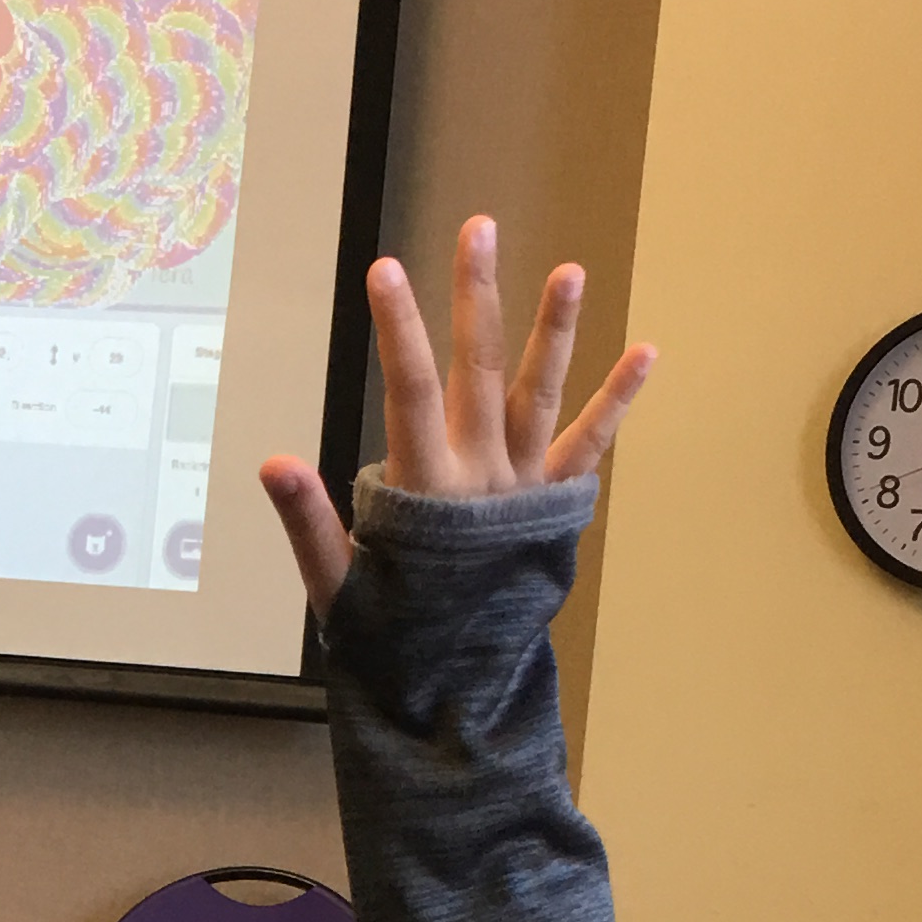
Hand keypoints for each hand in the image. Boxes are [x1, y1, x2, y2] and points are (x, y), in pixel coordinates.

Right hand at [259, 215, 657, 619]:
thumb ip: (308, 519)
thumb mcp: (336, 584)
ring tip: (571, 270)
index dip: (398, 328)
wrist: (457, 692)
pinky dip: (619, 401)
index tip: (385, 269)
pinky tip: (648, 352)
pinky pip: (589, 447)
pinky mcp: (553, 508)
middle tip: (478, 229)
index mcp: (425, 494)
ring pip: (540, 396)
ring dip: (556, 331)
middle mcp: (482, 482)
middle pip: (478, 371)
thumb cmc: (389, 636)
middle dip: (476, 295)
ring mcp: (523, 492)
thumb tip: (274, 462)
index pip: (408, 392)